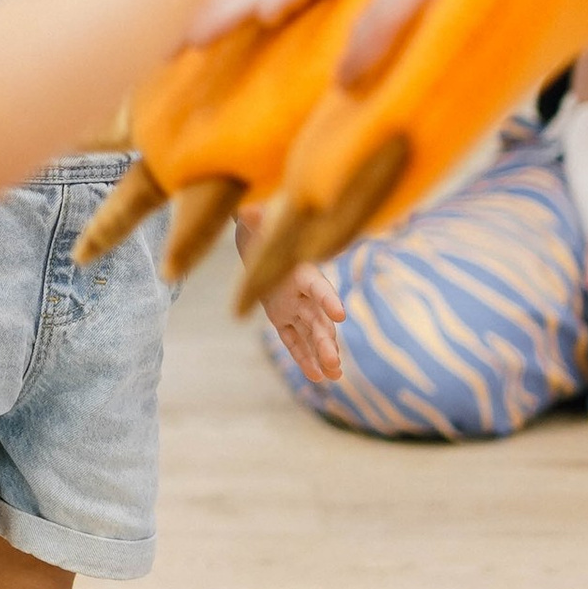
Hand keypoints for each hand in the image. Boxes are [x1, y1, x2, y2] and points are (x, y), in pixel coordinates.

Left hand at [236, 203, 343, 382]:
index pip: (318, 285)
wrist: (259, 235)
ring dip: (322, 354)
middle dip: (326, 341)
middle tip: (336, 363)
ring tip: (334, 376)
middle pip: (319, 319)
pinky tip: (317, 377)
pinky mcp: (282, 316)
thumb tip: (248, 210)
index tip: (339, 314)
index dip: (328, 299)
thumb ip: (255, 216)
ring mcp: (295, 305)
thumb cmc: (261, 223)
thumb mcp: (257, 218)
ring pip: (312, 334)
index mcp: (300, 269)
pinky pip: (293, 340)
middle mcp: (302, 290)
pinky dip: (303, 358)